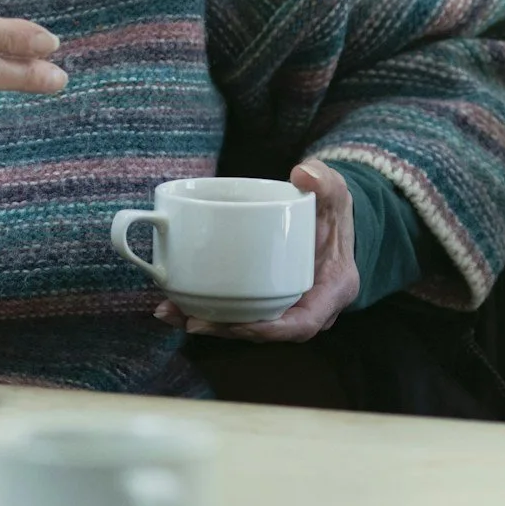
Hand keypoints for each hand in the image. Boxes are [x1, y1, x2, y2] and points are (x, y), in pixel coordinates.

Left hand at [157, 160, 358, 342]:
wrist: (326, 219)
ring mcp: (284, 306)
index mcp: (331, 290)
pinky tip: (172, 302)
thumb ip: (325, 181)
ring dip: (208, 323)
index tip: (242, 326)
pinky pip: (236, 310)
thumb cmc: (330, 209)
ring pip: (245, 324)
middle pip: (266, 330)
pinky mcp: (262, 297)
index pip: (304, 324)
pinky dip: (206, 308)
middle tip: (192, 321)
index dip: (273, 330)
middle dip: (227, 330)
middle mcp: (308, 307)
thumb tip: (303, 174)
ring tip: (170, 312)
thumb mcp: (334, 192)